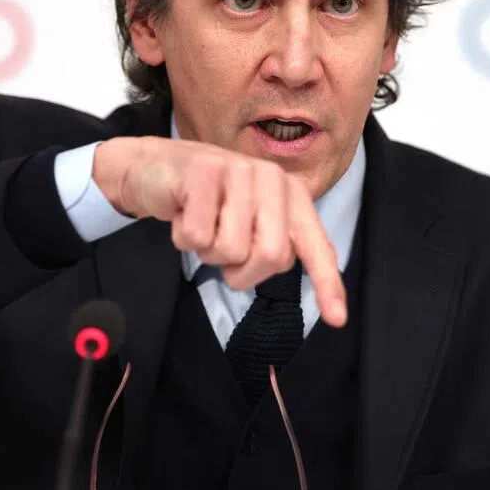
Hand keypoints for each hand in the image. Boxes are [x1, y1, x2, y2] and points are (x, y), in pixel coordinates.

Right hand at [92, 136, 346, 326]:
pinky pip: (197, 236)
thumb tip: (288, 267)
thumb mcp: (246, 222)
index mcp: (290, 194)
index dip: (326, 283)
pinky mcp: (203, 172)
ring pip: (230, 249)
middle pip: (271, 256)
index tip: (336, 319)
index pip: (314, 244)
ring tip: (200, 224)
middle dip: (241, 271)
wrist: (153, 169)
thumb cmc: (205, 204)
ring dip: (207, 251)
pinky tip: (182, 213)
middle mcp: (271, 178)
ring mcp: (238, 171)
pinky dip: (183, 238)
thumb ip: (272, 243)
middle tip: (221, 251)